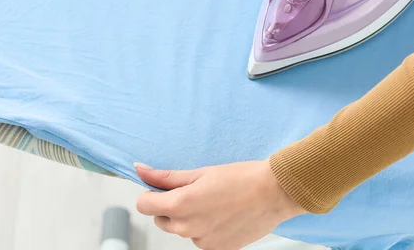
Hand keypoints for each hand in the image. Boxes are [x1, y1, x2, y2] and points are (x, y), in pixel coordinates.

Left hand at [135, 159, 305, 249]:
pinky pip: (200, 238)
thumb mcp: (200, 172)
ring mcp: (201, 241)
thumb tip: (140, 171)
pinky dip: (207, 228)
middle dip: (171, 206)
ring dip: (190, 218)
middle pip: (162, 219)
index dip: (151, 194)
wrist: (273, 193)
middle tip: (197, 191)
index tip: (164, 188)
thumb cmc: (241, 178)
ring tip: (215, 202)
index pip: (144, 205)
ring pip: (182, 229)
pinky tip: (224, 215)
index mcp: (180, 205)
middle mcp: (187, 228)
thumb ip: (166, 176)